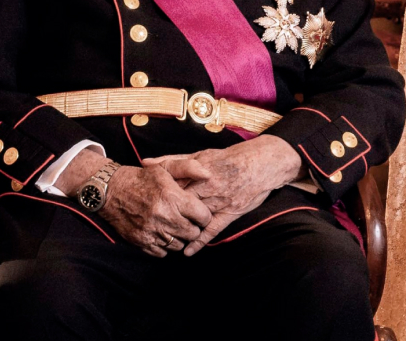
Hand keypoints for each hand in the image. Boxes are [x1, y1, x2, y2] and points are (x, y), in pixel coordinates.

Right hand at [93, 162, 215, 256]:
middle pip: (193, 233)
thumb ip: (189, 168)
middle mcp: (164, 217)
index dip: (204, 215)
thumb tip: (208, 175)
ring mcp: (152, 231)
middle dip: (193, 227)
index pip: (203, 217)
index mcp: (172, 198)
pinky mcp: (141, 242)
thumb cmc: (141, 179)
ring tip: (174, 226)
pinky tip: (162, 233)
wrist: (111, 191)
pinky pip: (163, 252)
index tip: (199, 212)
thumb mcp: (165, 167)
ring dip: (179, 237)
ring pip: (179, 245)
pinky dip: (165, 245)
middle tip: (187, 220)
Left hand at [146, 136, 304, 252]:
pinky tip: (188, 251)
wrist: (263, 162)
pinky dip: (200, 241)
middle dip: (165, 213)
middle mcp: (208, 186)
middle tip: (148, 224)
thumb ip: (174, 160)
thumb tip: (146, 162)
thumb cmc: (231, 157)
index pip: (171, 185)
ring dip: (180, 229)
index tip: (142, 202)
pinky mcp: (231, 212)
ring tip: (164, 240)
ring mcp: (220, 201)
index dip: (156, 195)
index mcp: (199, 171)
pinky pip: (214, 229)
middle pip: (181, 202)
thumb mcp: (202, 154)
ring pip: (195, 217)